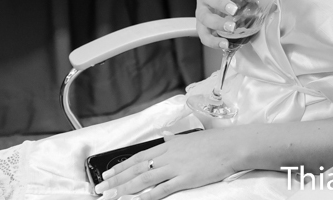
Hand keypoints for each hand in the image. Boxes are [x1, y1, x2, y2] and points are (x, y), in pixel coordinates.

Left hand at [94, 128, 248, 199]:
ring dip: (125, 189)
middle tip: (100, 190)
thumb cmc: (214, 141)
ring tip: (110, 197)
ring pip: (144, 180)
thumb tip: (166, 141)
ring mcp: (176, 168)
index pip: (137, 157)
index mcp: (168, 145)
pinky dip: (147, 197)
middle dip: (116, 180)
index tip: (106, 175)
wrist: (232, 146)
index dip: (120, 167)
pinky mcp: (185, 179)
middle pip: (136, 169)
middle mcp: (168, 156)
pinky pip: (162, 190)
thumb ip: (175, 143)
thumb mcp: (190, 138)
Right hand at [196, 0, 241, 49]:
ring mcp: (201, 14)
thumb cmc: (234, 2)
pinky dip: (214, 41)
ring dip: (218, 23)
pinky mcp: (202, 29)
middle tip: (234, 10)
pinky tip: (225, 44)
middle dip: (221, 4)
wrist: (223, 17)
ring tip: (232, 27)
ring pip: (205, 18)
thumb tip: (274, 6)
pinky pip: (204, 37)